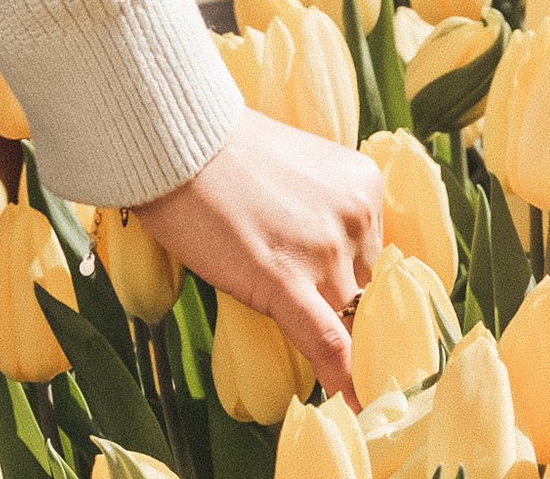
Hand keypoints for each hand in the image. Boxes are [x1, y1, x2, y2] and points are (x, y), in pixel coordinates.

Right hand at [135, 107, 382, 395]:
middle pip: (363, 288)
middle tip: (304, 299)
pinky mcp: (284, 280)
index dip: (356, 282)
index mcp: (363, 184)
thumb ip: (323, 208)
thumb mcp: (297, 168)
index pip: (375, 254)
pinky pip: (329, 344)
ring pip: (345, 318)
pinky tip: (355, 410)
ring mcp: (325, 249)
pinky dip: (345, 382)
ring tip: (295, 320)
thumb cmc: (223, 148)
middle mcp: (356, 216)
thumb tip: (325, 255)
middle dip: (336, 300)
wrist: (174, 139)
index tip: (349, 303)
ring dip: (326, 330)